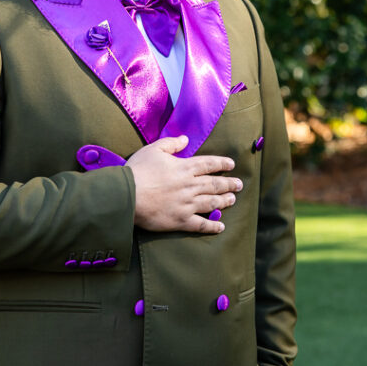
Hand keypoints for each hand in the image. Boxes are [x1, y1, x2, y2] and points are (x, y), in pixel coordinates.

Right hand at [126, 135, 240, 233]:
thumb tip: (185, 139)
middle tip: (239, 185)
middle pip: (215, 184)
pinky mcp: (181, 220)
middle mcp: (190, 185)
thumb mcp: (153, 149)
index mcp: (184, 167)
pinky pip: (201, 224)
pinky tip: (221, 226)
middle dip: (229, 184)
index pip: (209, 164)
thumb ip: (171, 143)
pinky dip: (212, 226)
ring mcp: (187, 204)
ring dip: (224, 201)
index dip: (222, 163)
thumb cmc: (138, 171)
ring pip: (212, 203)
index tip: (231, 164)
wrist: (127, 195)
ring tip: (233, 200)